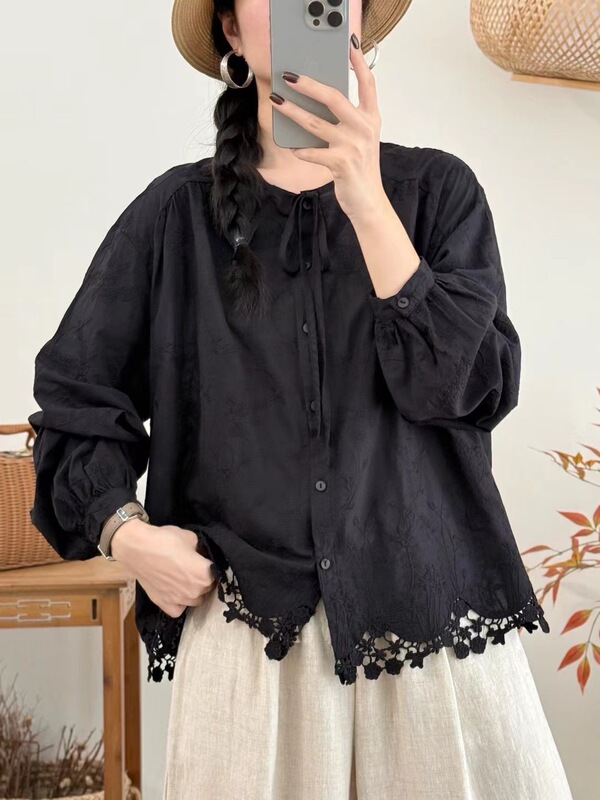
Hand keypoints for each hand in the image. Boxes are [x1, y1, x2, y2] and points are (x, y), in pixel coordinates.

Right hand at [111, 519, 215, 617]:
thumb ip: (201, 550)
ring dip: (193, 592)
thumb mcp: (191, 538)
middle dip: (203, 579)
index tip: (205, 561)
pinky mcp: (163, 604)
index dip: (211, 567)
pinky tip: (175, 593)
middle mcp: (195, 591)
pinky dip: (179, 604)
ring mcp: (179, 600)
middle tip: (193, 568)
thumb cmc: (165, 540)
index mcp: (204, 575)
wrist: (137, 548)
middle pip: (207, 588)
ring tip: (184, 580)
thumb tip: (203, 555)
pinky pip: (178, 610)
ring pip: (195, 600)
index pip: (216, 574)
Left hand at [270, 33, 385, 220]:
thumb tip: (320, 101)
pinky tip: (288, 144)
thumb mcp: (361, 139)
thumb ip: (348, 120)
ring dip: (292, 111)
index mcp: (371, 118)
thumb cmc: (361, 168)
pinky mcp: (340, 163)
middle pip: (333, 97)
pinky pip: (312, 151)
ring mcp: (352, 145)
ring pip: (315, 123)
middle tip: (289, 75)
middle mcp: (364, 128)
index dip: (358, 62)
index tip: (349, 44)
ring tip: (276, 101)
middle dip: (308, 84)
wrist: (369, 201)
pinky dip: (298, 148)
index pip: (368, 83)